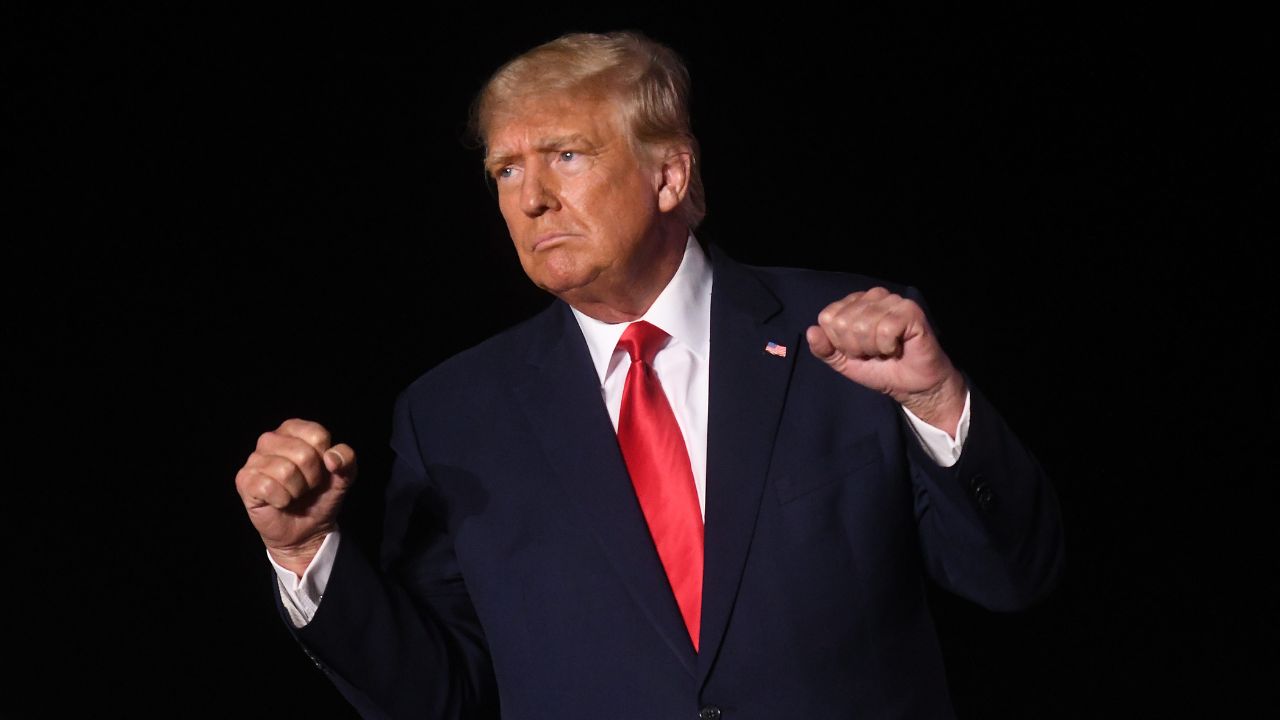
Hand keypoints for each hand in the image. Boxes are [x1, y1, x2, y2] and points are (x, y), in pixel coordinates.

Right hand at [234, 418, 356, 575]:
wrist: (307, 529)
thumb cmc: (321, 495)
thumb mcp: (344, 475)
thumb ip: (347, 459)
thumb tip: (331, 458)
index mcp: (294, 429)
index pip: (317, 435)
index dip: (326, 459)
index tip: (322, 470)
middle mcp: (270, 439)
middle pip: (303, 454)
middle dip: (312, 477)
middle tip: (307, 486)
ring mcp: (254, 459)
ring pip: (285, 471)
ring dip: (297, 490)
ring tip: (294, 494)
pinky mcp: (244, 480)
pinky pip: (267, 486)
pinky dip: (281, 499)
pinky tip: (280, 501)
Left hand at [805, 287, 966, 432]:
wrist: (911, 386)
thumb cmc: (879, 369)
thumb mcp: (843, 362)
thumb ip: (824, 349)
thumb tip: (811, 331)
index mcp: (855, 303)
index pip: (828, 318)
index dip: (839, 342)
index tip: (857, 351)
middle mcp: (873, 296)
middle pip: (843, 322)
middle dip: (856, 347)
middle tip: (873, 352)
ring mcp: (893, 301)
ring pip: (863, 325)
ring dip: (873, 348)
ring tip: (886, 350)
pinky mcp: (910, 310)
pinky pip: (885, 329)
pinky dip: (887, 346)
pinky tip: (897, 348)